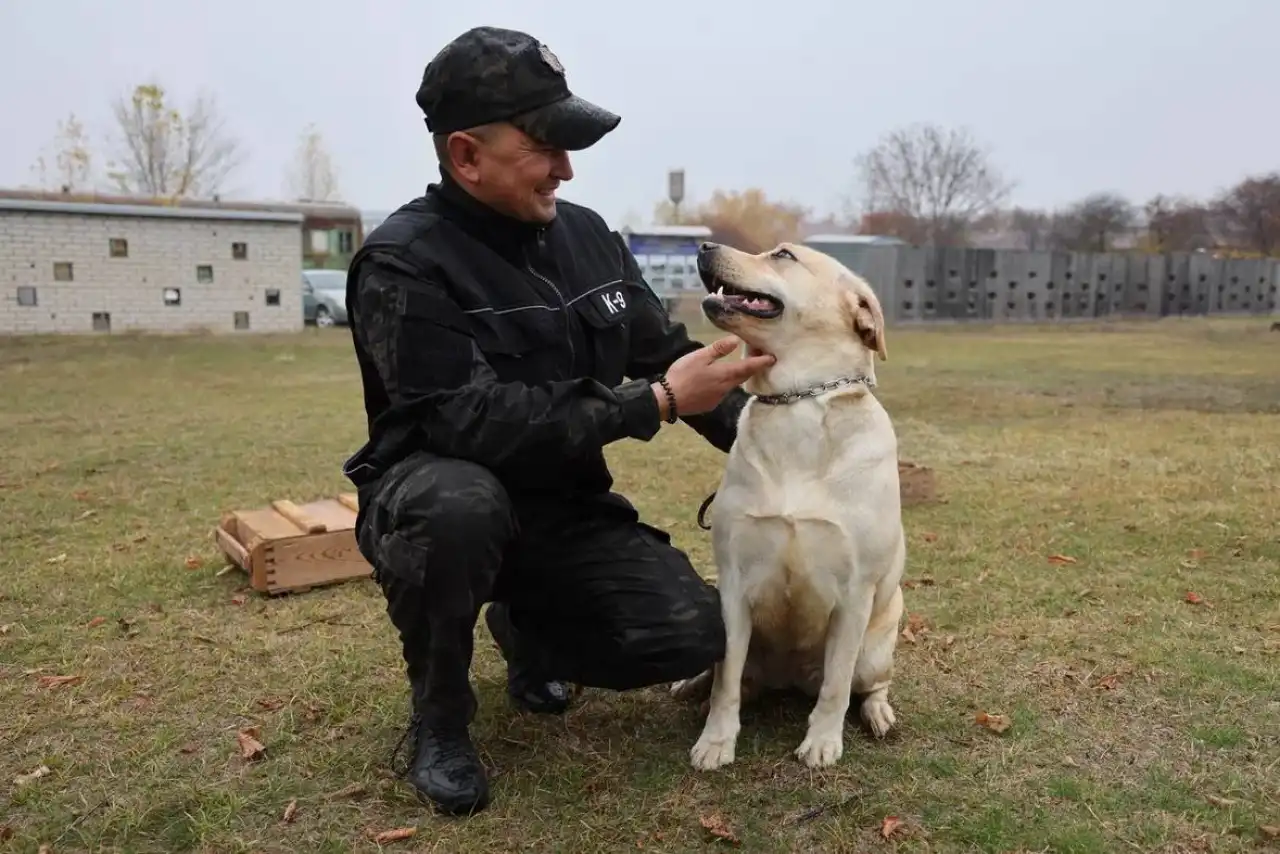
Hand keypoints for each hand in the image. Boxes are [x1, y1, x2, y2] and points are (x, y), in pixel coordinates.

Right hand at [654, 336, 774, 418]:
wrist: (668, 400)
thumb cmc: (683, 375)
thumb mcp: (699, 357)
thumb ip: (718, 349)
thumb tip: (736, 340)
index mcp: (725, 374)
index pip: (749, 367)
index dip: (762, 362)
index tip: (773, 358)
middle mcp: (726, 388)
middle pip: (743, 377)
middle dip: (752, 368)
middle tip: (760, 359)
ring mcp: (718, 398)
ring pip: (733, 385)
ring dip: (738, 376)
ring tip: (738, 367)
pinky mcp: (710, 404)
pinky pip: (722, 392)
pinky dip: (724, 384)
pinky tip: (716, 381)